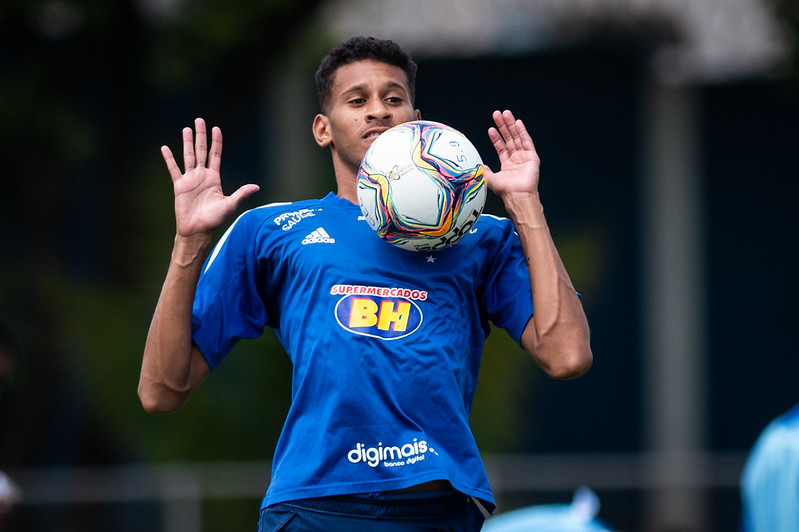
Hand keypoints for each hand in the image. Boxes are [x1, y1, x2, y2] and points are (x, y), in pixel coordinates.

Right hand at [161, 118, 259, 237]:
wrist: (197, 229)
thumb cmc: (214, 219)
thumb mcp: (230, 204)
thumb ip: (241, 194)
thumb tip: (256, 187)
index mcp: (214, 178)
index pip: (216, 155)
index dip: (216, 142)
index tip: (216, 128)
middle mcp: (202, 176)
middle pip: (201, 151)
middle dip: (201, 136)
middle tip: (199, 120)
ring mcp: (190, 179)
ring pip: (188, 156)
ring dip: (187, 142)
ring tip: (186, 128)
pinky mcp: (179, 185)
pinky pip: (173, 169)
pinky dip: (169, 159)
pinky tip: (165, 148)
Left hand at [484, 110, 539, 197]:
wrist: (518, 195)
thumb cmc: (506, 191)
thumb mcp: (491, 179)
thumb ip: (484, 171)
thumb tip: (478, 166)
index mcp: (507, 166)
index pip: (501, 148)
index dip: (496, 138)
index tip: (491, 129)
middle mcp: (516, 160)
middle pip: (509, 139)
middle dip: (503, 127)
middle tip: (497, 115)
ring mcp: (524, 158)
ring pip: (516, 137)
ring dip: (511, 125)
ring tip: (505, 114)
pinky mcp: (532, 157)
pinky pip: (527, 141)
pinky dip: (522, 131)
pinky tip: (518, 123)